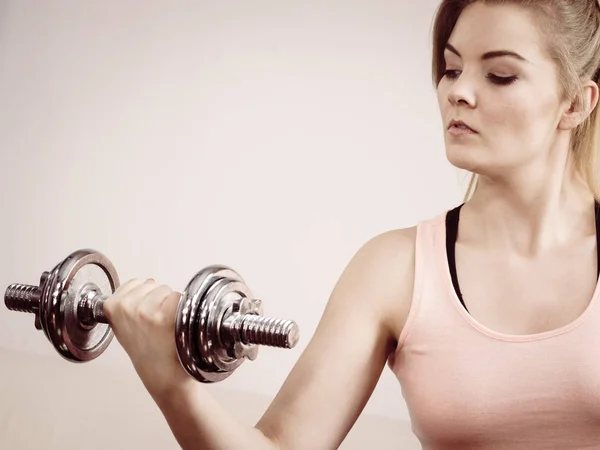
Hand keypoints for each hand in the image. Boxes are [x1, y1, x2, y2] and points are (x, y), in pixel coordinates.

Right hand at [103, 278, 193, 399]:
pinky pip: (179, 298)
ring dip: (170, 305)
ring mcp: (145, 311)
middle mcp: (127, 308)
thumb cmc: (147, 352)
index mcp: (112, 308)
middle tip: (155, 325)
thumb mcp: (124, 327)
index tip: (143, 317)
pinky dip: (181, 310)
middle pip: (152, 285)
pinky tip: (174, 327)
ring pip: (166, 290)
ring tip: (164, 327)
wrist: (163, 375)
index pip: (134, 283)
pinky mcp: (165, 316)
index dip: (144, 297)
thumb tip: (148, 281)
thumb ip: (129, 302)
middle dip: (158, 300)